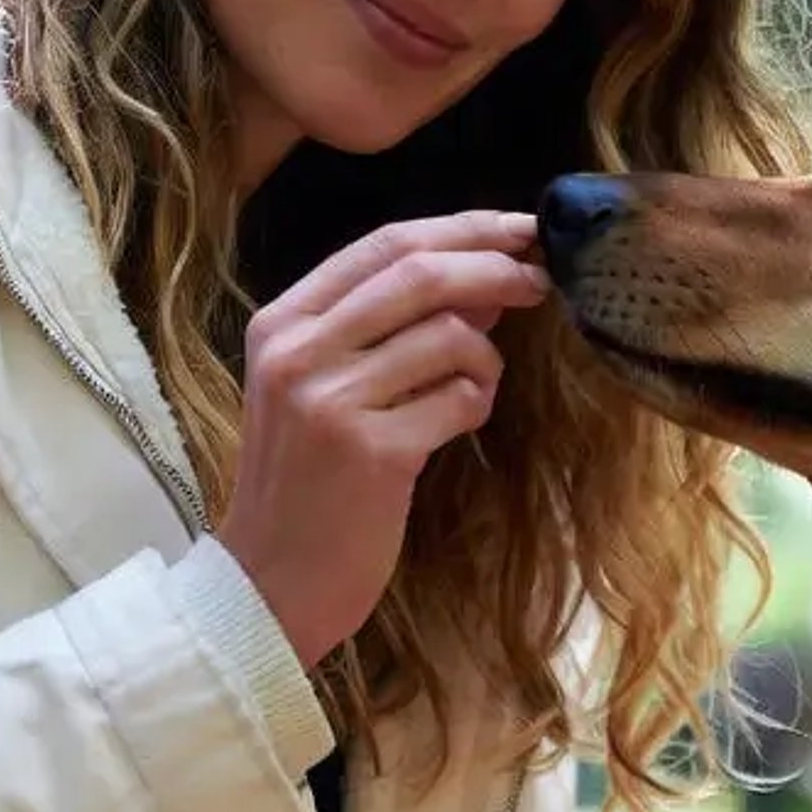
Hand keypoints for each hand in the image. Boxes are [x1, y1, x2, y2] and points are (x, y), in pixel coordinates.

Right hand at [217, 210, 548, 669]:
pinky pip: (460, 397)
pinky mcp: (372, 452)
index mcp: (282, 324)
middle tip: (541, 279)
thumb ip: (388, 327)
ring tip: (474, 388)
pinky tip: (459, 423)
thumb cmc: (308, 482)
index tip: (519, 228)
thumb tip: (484, 277)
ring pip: (450, 335)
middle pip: (420, 273)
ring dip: (486, 357)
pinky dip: (477, 403)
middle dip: (495, 266)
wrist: (270, 584)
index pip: (384, 243)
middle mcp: (299, 352)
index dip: (463, 228)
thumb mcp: (326, 388)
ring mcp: (331, 401)